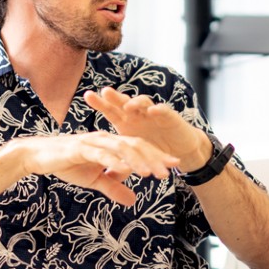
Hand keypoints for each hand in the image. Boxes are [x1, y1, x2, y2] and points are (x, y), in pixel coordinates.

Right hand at [17, 131, 178, 205]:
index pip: (139, 148)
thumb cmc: (68, 165)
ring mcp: (94, 141)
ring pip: (122, 148)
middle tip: (169, 170)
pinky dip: (115, 160)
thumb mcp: (95, 181)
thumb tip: (133, 201)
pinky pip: (102, 153)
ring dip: (138, 160)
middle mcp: (106, 139)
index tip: (174, 165)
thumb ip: (114, 187)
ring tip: (151, 172)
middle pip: (135, 145)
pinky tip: (126, 168)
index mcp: (112, 144)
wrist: (41, 157)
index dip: (157, 156)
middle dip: (154, 157)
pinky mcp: (81, 147)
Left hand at [83, 87, 211, 171]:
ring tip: (127, 107)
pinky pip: (163, 110)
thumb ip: (121, 163)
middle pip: (124, 102)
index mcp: (127, 122)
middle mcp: (139, 114)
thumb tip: (103, 177)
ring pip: (143, 103)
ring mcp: (154, 114)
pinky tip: (152, 110)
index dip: (100, 103)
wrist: (181, 150)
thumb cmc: (154, 150)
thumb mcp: (135, 157)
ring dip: (135, 103)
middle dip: (115, 97)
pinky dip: (158, 110)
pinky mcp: (170, 117)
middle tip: (105, 92)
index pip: (111, 110)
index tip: (87, 95)